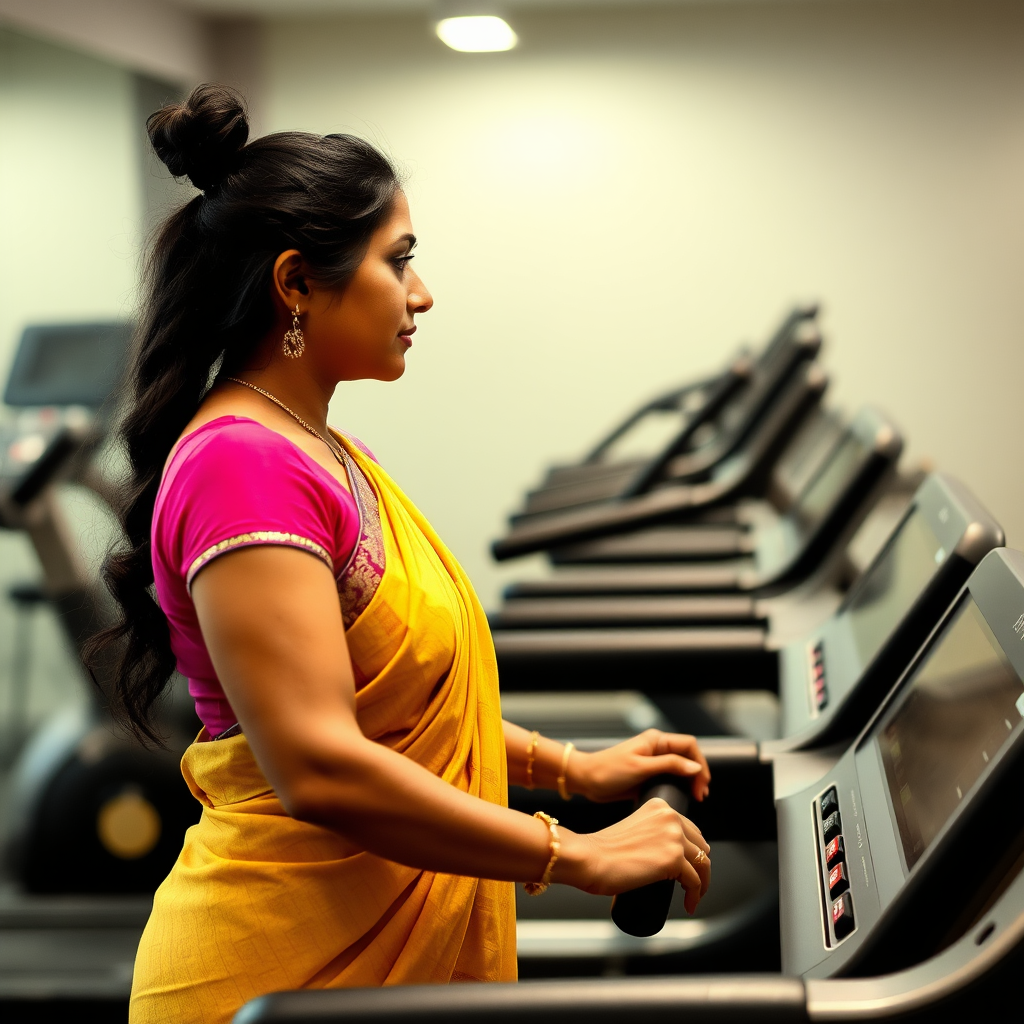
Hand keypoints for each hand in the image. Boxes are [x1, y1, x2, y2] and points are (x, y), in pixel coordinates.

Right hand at [554, 798, 710, 912]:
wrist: (589, 858)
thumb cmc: (602, 849)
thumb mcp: (633, 828)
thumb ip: (649, 832)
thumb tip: (660, 854)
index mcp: (660, 807)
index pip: (690, 830)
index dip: (692, 851)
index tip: (688, 866)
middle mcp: (671, 817)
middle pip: (700, 846)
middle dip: (698, 866)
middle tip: (690, 883)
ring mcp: (674, 837)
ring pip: (703, 864)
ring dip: (701, 883)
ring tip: (692, 896)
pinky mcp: (673, 859)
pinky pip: (695, 882)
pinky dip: (695, 895)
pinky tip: (689, 904)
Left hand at [568, 729, 711, 803]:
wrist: (586, 780)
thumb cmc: (609, 771)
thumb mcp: (641, 767)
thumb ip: (669, 765)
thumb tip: (695, 767)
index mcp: (656, 740)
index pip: (689, 745)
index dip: (699, 763)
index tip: (701, 784)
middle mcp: (656, 748)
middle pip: (687, 757)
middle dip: (697, 774)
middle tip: (700, 795)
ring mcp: (652, 762)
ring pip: (680, 768)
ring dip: (690, 781)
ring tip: (695, 797)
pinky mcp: (648, 775)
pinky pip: (669, 778)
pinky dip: (679, 786)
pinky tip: (681, 797)